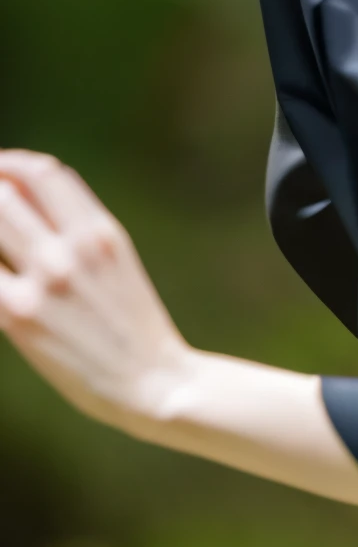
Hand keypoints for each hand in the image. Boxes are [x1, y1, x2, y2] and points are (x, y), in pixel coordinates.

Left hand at [0, 150, 191, 431]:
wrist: (153, 382)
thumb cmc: (133, 326)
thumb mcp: (117, 261)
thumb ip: (78, 229)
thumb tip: (30, 202)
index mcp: (101, 230)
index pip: (44, 173)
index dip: (12, 164)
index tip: (0, 173)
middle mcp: (72, 248)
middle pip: (6, 193)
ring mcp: (44, 281)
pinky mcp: (19, 318)